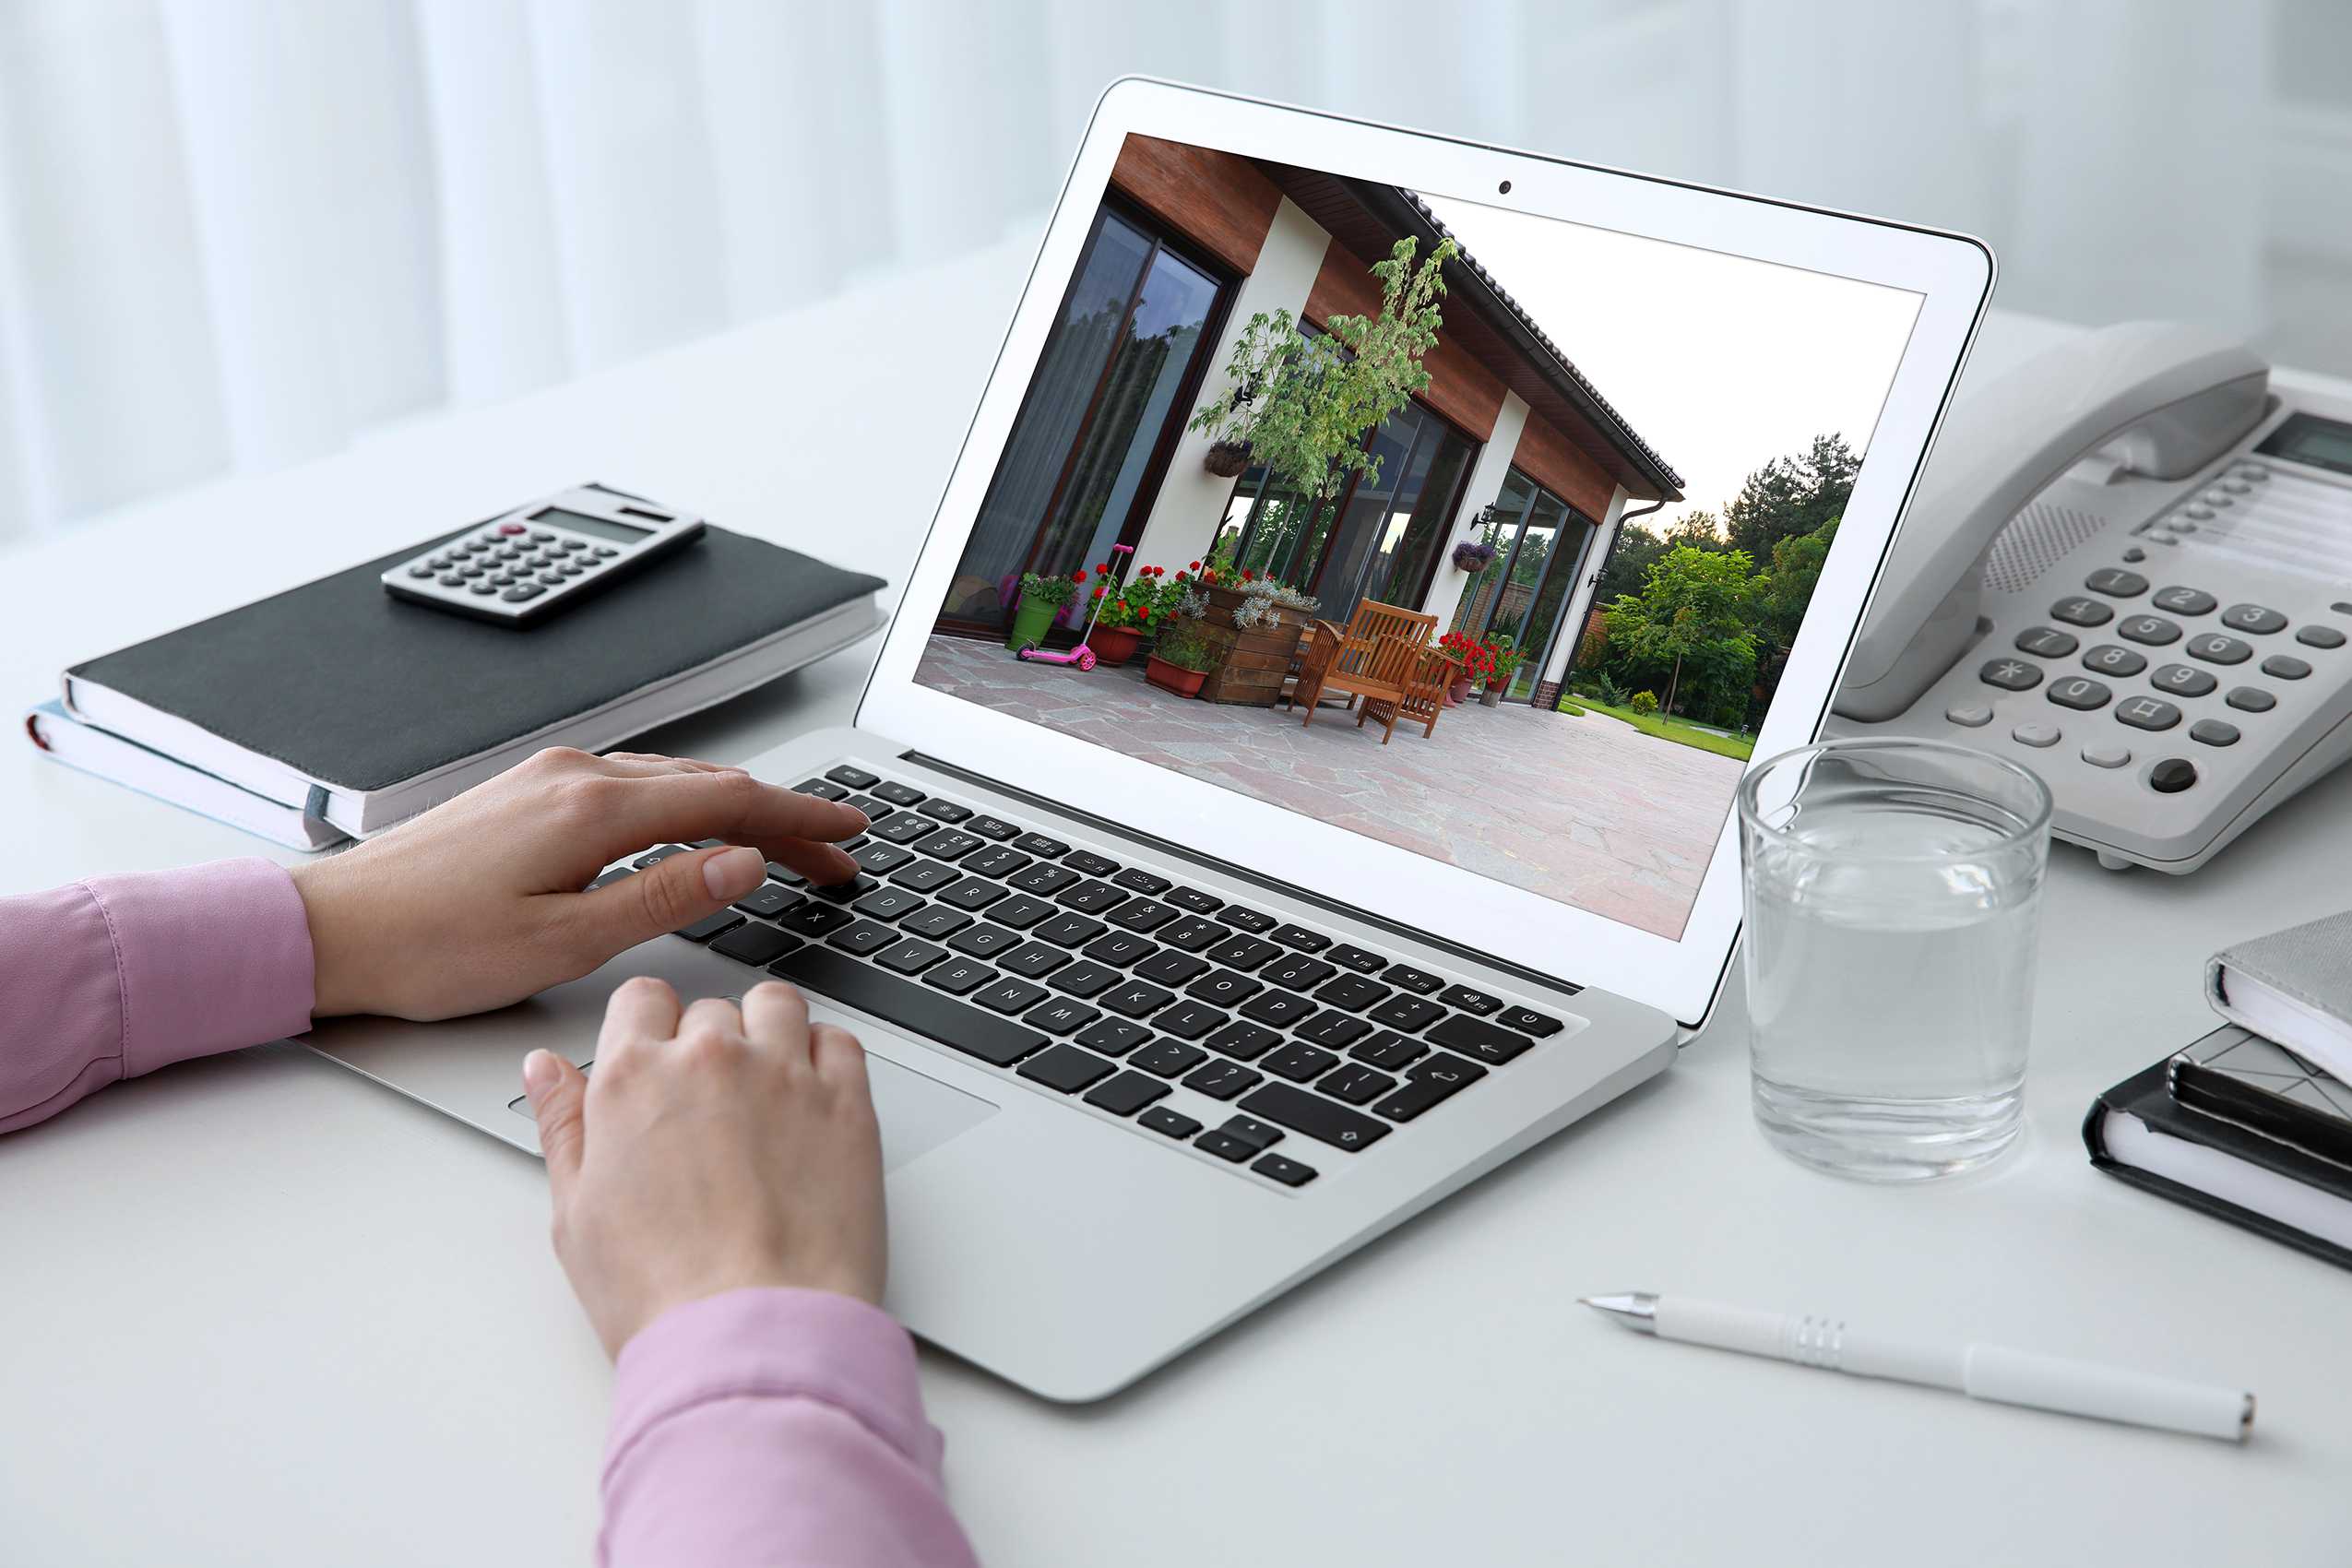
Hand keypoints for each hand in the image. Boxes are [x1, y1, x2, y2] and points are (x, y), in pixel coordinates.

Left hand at [289, 748, 866, 1018]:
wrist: (330, 929)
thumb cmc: (429, 948)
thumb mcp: (562, 943)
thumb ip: (660, 898)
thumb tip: (739, 865)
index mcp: (589, 809)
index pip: (728, 800)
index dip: (801, 816)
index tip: (850, 831)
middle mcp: (572, 776)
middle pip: (708, 784)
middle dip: (781, 817)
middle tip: (835, 855)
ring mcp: (546, 778)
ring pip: (670, 781)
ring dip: (734, 810)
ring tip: (781, 847)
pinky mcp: (526, 794)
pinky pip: (631, 785)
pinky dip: (684, 805)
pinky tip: (693, 830)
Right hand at [522, 977, 885, 1355]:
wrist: (752, 1334)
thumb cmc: (663, 1294)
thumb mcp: (576, 1215)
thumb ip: (563, 1126)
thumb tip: (546, 1070)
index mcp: (633, 1079)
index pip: (641, 999)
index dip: (648, 1029)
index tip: (656, 1061)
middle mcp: (709, 1060)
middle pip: (709, 1010)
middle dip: (707, 1046)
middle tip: (708, 1111)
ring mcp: (784, 1075)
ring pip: (777, 1006)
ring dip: (768, 1033)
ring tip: (764, 1093)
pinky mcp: (847, 1103)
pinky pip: (839, 1041)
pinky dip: (825, 1058)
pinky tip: (812, 1103)